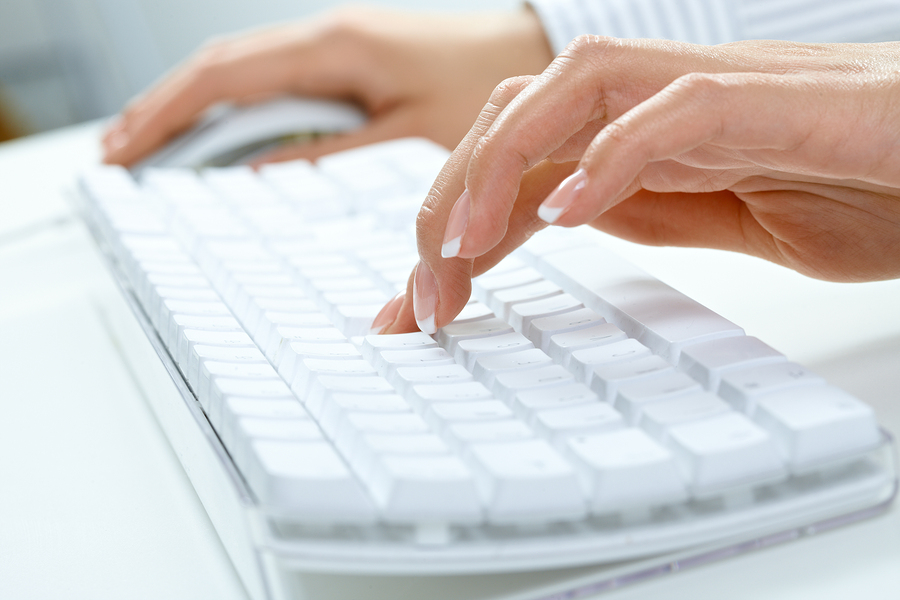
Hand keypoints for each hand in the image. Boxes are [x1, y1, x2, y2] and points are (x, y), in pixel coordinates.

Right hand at [101, 6, 552, 165]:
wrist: (528, 49)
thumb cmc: (486, 83)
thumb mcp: (411, 129)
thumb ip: (335, 150)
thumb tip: (265, 171)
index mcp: (333, 47)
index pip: (225, 77)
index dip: (168, 113)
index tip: (125, 149)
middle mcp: (324, 35)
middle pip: (218, 69)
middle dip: (163, 110)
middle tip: (117, 153)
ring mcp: (331, 45)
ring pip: (239, 71)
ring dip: (191, 107)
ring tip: (148, 146)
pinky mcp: (343, 60)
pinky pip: (271, 80)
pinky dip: (233, 106)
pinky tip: (215, 132)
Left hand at [377, 38, 899, 333]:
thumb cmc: (864, 184)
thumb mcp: (727, 218)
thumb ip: (646, 205)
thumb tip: (564, 212)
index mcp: (642, 132)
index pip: (517, 161)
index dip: (451, 226)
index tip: (416, 304)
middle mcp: (659, 100)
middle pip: (515, 116)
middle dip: (449, 202)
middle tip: (423, 295)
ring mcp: (711, 91)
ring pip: (571, 88)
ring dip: (501, 167)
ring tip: (464, 247)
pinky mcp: (771, 99)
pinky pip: (673, 111)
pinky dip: (611, 156)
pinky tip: (567, 213)